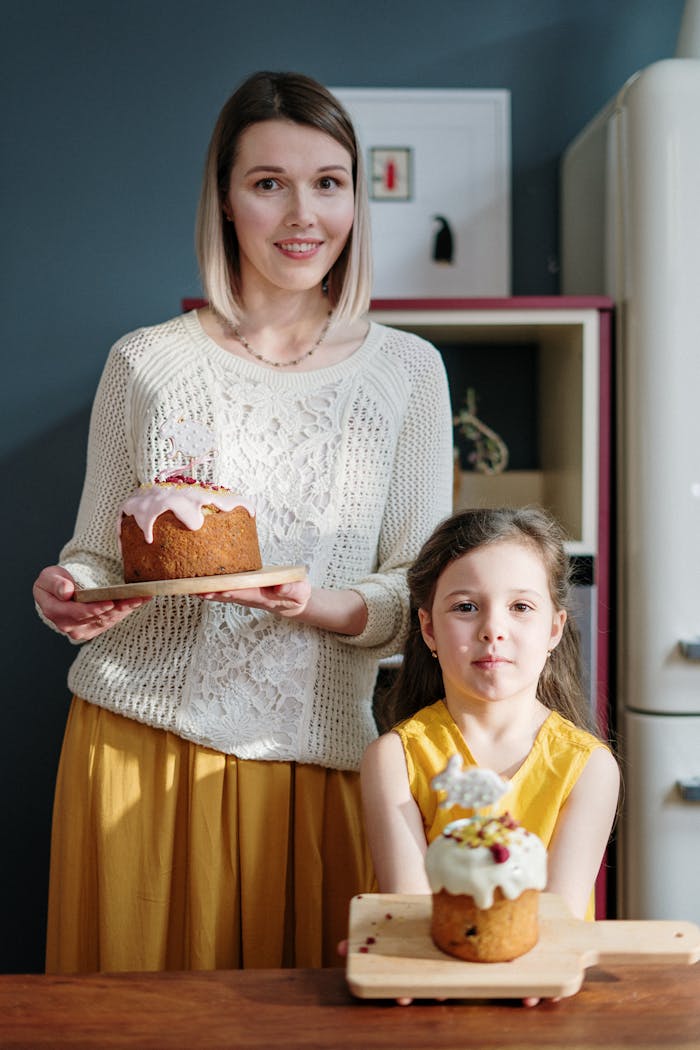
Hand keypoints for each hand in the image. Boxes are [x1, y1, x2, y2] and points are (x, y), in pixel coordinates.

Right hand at [33, 565, 150, 641]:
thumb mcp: (49, 576)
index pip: (76, 613)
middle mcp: (68, 625)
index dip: (94, 609)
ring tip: (141, 597)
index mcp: (54, 611)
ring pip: (108, 619)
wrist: (62, 590)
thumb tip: (66, 592)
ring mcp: (83, 629)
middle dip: (116, 608)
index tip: (109, 602)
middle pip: (97, 617)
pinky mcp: (95, 628)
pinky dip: (127, 610)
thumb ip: (55, 583)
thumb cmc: (56, 581)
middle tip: (134, 597)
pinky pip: (113, 620)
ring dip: (126, 608)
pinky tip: (140, 600)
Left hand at [197, 578, 311, 617]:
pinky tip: (195, 581)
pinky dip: (208, 586)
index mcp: (264, 596)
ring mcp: (243, 594)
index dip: (232, 591)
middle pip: (228, 595)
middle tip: (195, 589)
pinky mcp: (240, 589)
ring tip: (187, 586)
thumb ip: (291, 589)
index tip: (219, 589)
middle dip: (212, 593)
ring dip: (206, 591)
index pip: (245, 593)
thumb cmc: (296, 594)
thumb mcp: (300, 591)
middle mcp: (249, 596)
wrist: (292, 600)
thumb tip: (279, 587)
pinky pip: (222, 588)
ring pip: (221, 593)